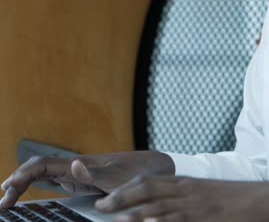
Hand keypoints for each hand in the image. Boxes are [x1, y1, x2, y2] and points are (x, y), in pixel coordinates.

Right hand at [0, 151, 174, 207]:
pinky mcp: (82, 182)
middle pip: (37, 170)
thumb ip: (96, 173)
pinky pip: (53, 184)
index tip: (8, 188)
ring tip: (6, 202)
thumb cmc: (137, 172)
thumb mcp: (118, 177)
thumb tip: (74, 164)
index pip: (43, 165)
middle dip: (17, 182)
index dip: (23, 174)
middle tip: (2, 203)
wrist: (155, 169)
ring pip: (43, 176)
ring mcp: (77, 174)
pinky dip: (36, 189)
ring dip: (23, 186)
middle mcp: (75, 167)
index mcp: (80, 164)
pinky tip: (26, 196)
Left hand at [95, 176, 268, 221]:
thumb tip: (162, 211)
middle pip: (149, 190)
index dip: (125, 190)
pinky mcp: (210, 219)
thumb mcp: (210, 195)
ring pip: (161, 207)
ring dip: (136, 214)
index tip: (107, 199)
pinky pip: (181, 221)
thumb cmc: (240, 200)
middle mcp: (190, 191)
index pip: (150, 182)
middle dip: (122, 199)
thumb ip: (188, 198)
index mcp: (189, 183)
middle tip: (101, 208)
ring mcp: (199, 206)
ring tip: (117, 220)